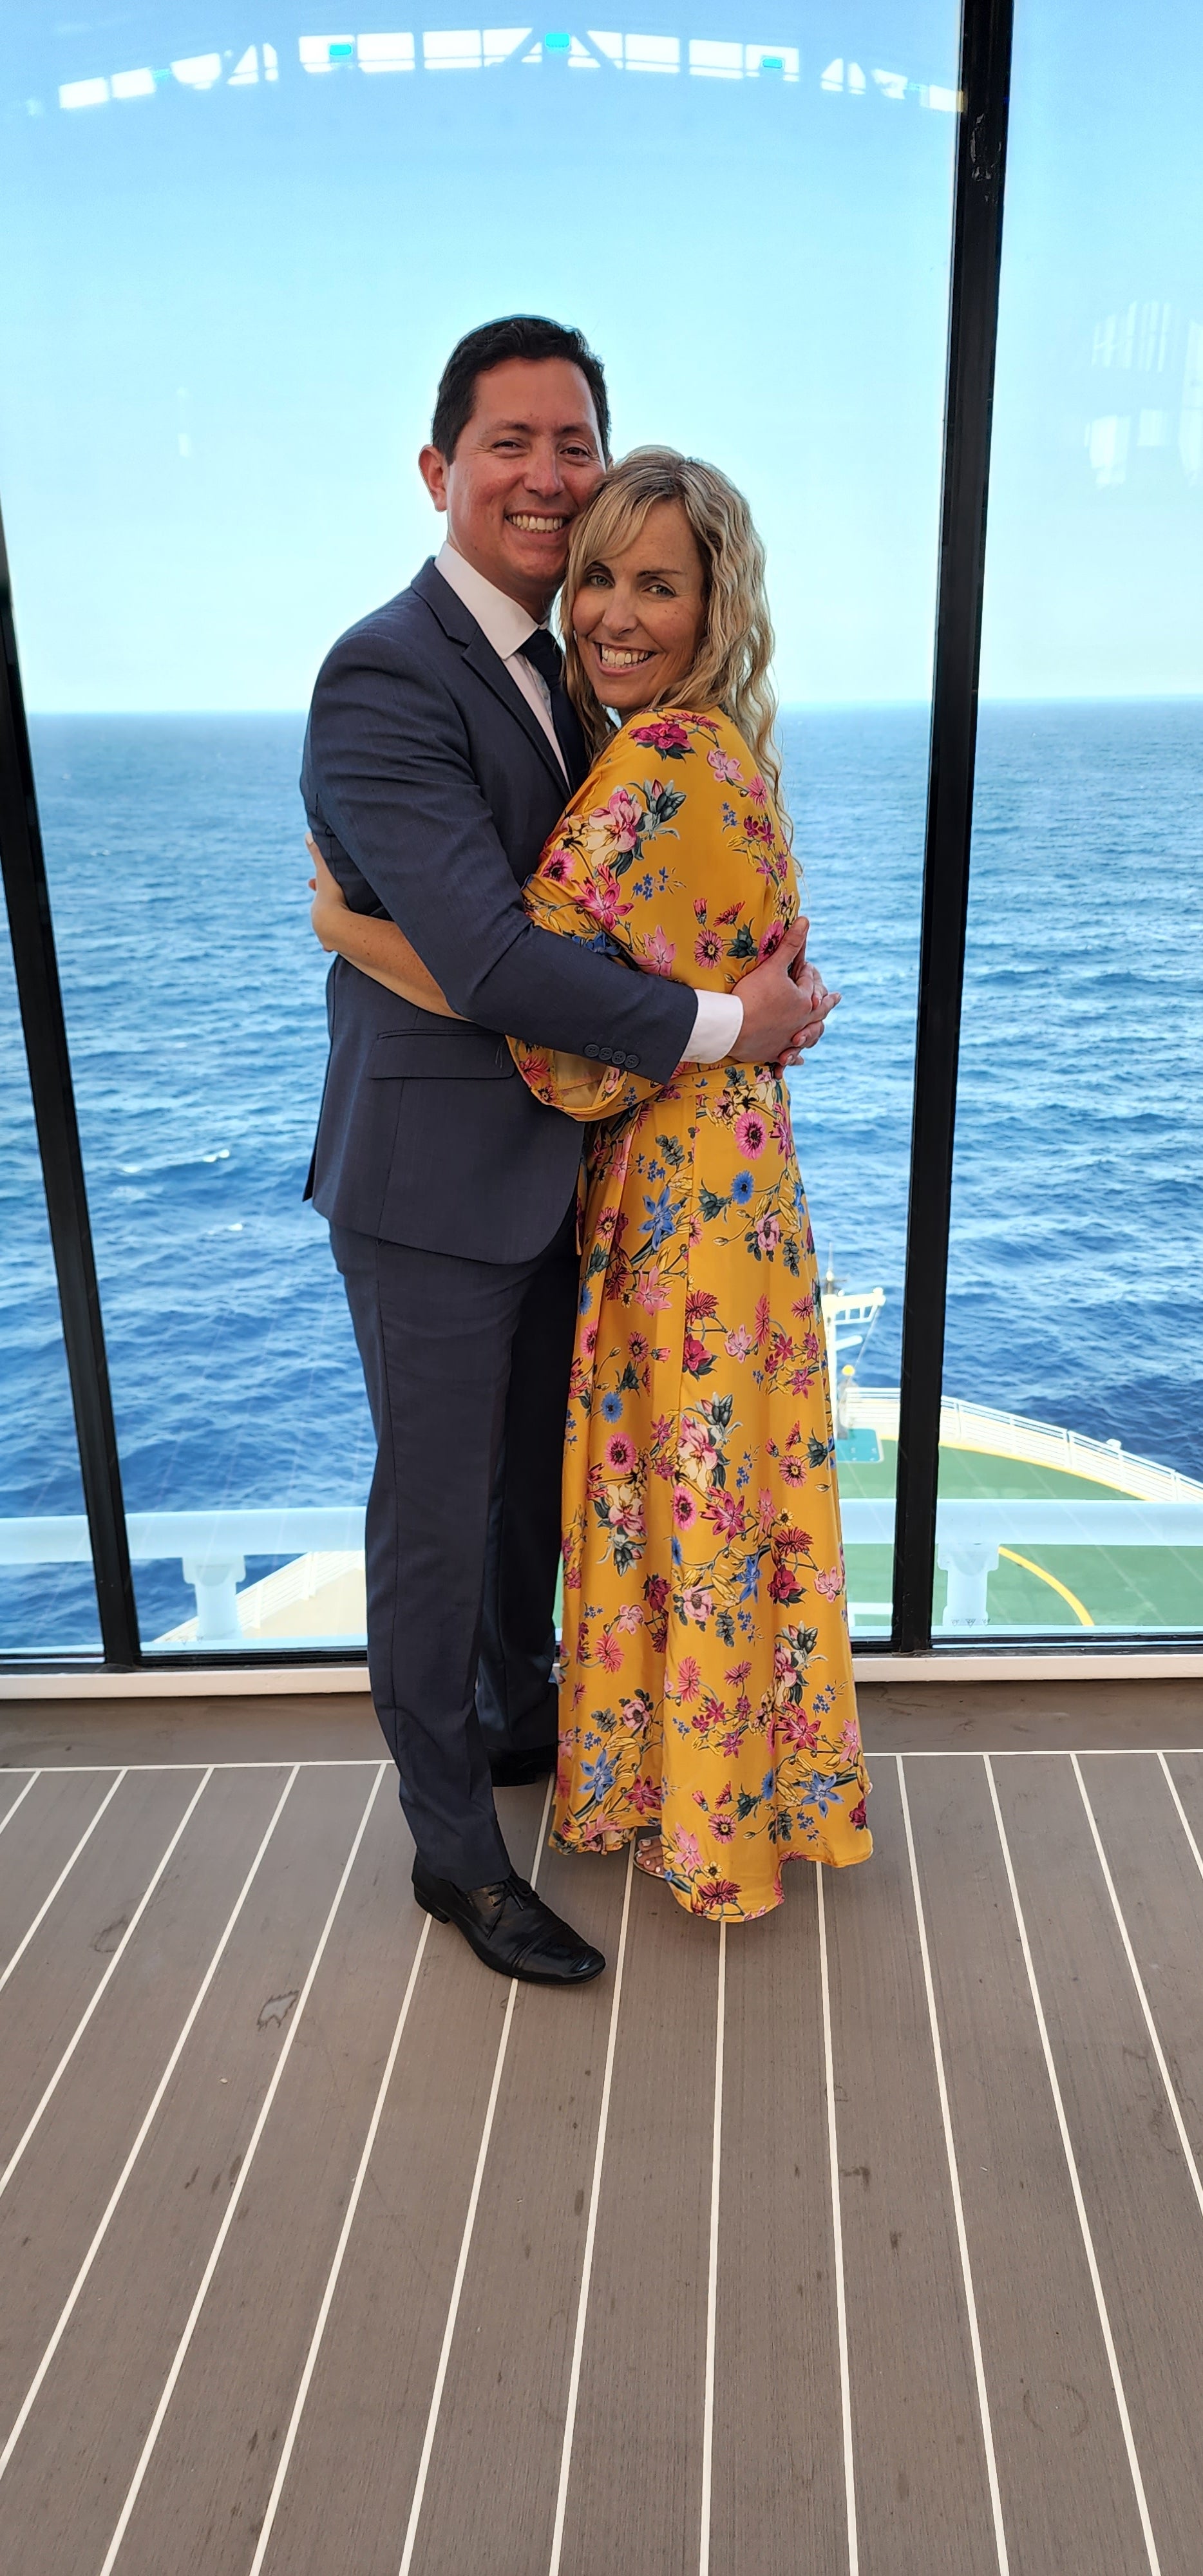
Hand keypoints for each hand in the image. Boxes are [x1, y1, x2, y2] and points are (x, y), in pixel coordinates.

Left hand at [307, 833, 348, 951]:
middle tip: (330, 905)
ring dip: (330, 927)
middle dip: (325, 908)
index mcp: (318, 903)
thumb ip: (317, 855)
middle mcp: (318, 919)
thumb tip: (307, 834)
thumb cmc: (330, 899)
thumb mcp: (325, 874)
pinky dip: (333, 944)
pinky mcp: (332, 945)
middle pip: (321, 912)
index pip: (317, 893)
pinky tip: (330, 949)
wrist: (335, 926)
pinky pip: (333, 945)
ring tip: (338, 927)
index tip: (312, 883)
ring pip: (326, 929)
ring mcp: (324, 934)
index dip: (317, 887)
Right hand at [729, 917, 840, 1067]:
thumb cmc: (752, 996)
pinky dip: (795, 1056)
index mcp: (804, 1001)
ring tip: (820, 1027)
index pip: (809, 983)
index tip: (806, 967)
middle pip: (818, 1010)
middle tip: (836, 998)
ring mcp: (788, 1039)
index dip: (807, 973)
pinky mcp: (774, 1051)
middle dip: (827, 1002)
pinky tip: (798, 1059)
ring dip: (815, 1031)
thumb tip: (806, 920)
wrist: (732, 1027)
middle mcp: (802, 1022)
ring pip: (809, 1035)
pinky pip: (789, 1055)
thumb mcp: (773, 966)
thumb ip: (791, 944)